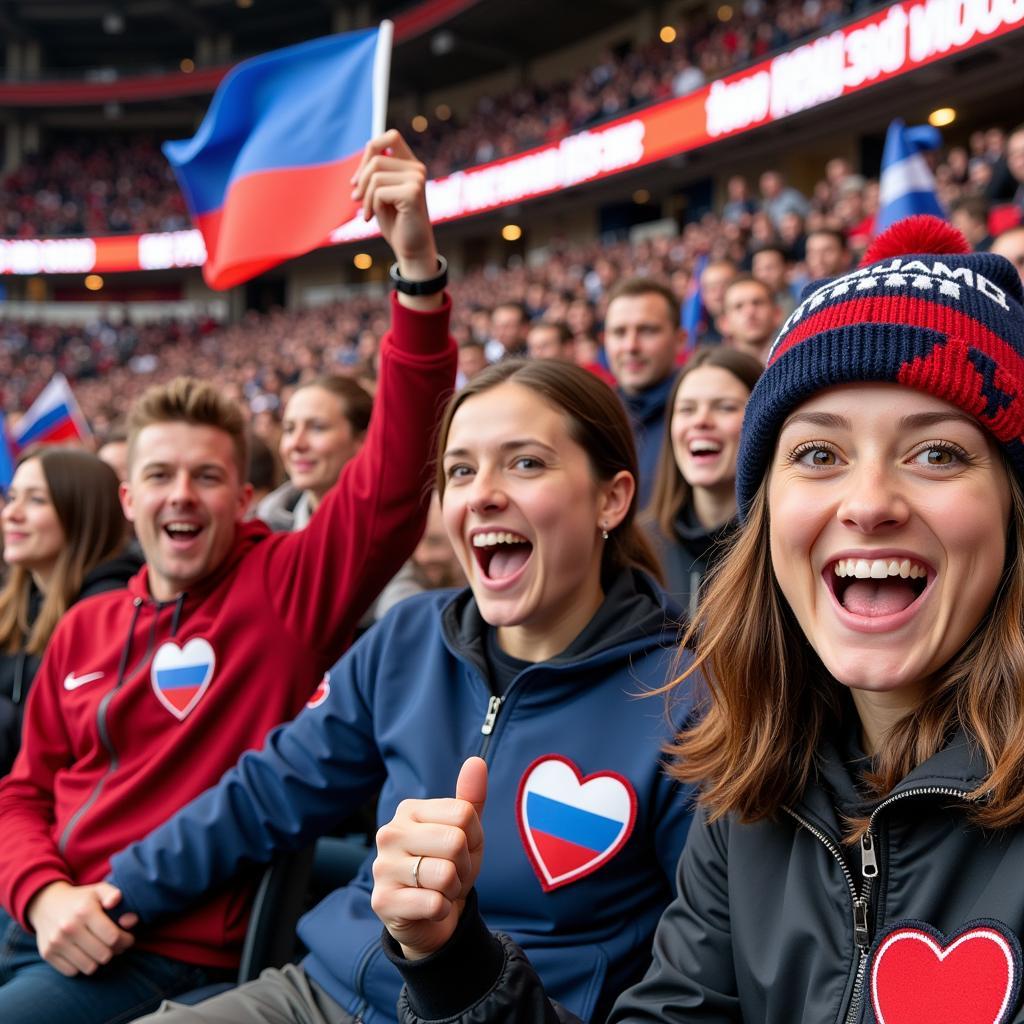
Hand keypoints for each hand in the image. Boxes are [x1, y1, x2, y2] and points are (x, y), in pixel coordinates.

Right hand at [26, 880, 137, 976]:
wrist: (46, 904)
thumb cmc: (82, 899)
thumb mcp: (100, 891)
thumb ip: (118, 900)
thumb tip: (131, 919)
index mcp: (85, 910)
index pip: (113, 937)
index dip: (126, 940)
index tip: (128, 938)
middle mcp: (69, 927)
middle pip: (103, 955)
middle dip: (114, 951)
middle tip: (116, 945)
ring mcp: (56, 942)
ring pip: (89, 967)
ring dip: (98, 961)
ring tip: (101, 950)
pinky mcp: (47, 954)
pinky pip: (72, 972)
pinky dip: (81, 966)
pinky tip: (85, 954)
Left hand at [350, 130, 438, 285]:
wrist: (410, 249)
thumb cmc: (395, 223)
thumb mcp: (381, 194)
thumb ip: (375, 174)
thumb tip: (360, 167)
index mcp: (411, 165)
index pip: (390, 136)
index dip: (370, 150)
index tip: (359, 177)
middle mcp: (417, 168)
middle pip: (376, 159)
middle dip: (361, 181)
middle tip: (356, 200)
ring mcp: (417, 179)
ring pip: (375, 175)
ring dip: (365, 197)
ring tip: (368, 213)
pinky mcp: (413, 193)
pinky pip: (379, 191)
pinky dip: (371, 206)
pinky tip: (374, 217)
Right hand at [371, 757, 487, 959]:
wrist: (431, 918)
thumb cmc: (448, 867)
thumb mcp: (467, 833)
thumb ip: (471, 798)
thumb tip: (476, 762)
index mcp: (409, 810)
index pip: (464, 813)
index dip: (473, 838)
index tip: (459, 851)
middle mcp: (390, 833)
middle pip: (456, 841)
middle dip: (463, 866)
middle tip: (449, 874)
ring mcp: (382, 866)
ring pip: (445, 874)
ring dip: (452, 889)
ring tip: (438, 890)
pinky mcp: (382, 901)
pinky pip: (434, 903)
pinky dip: (441, 910)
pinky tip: (428, 908)